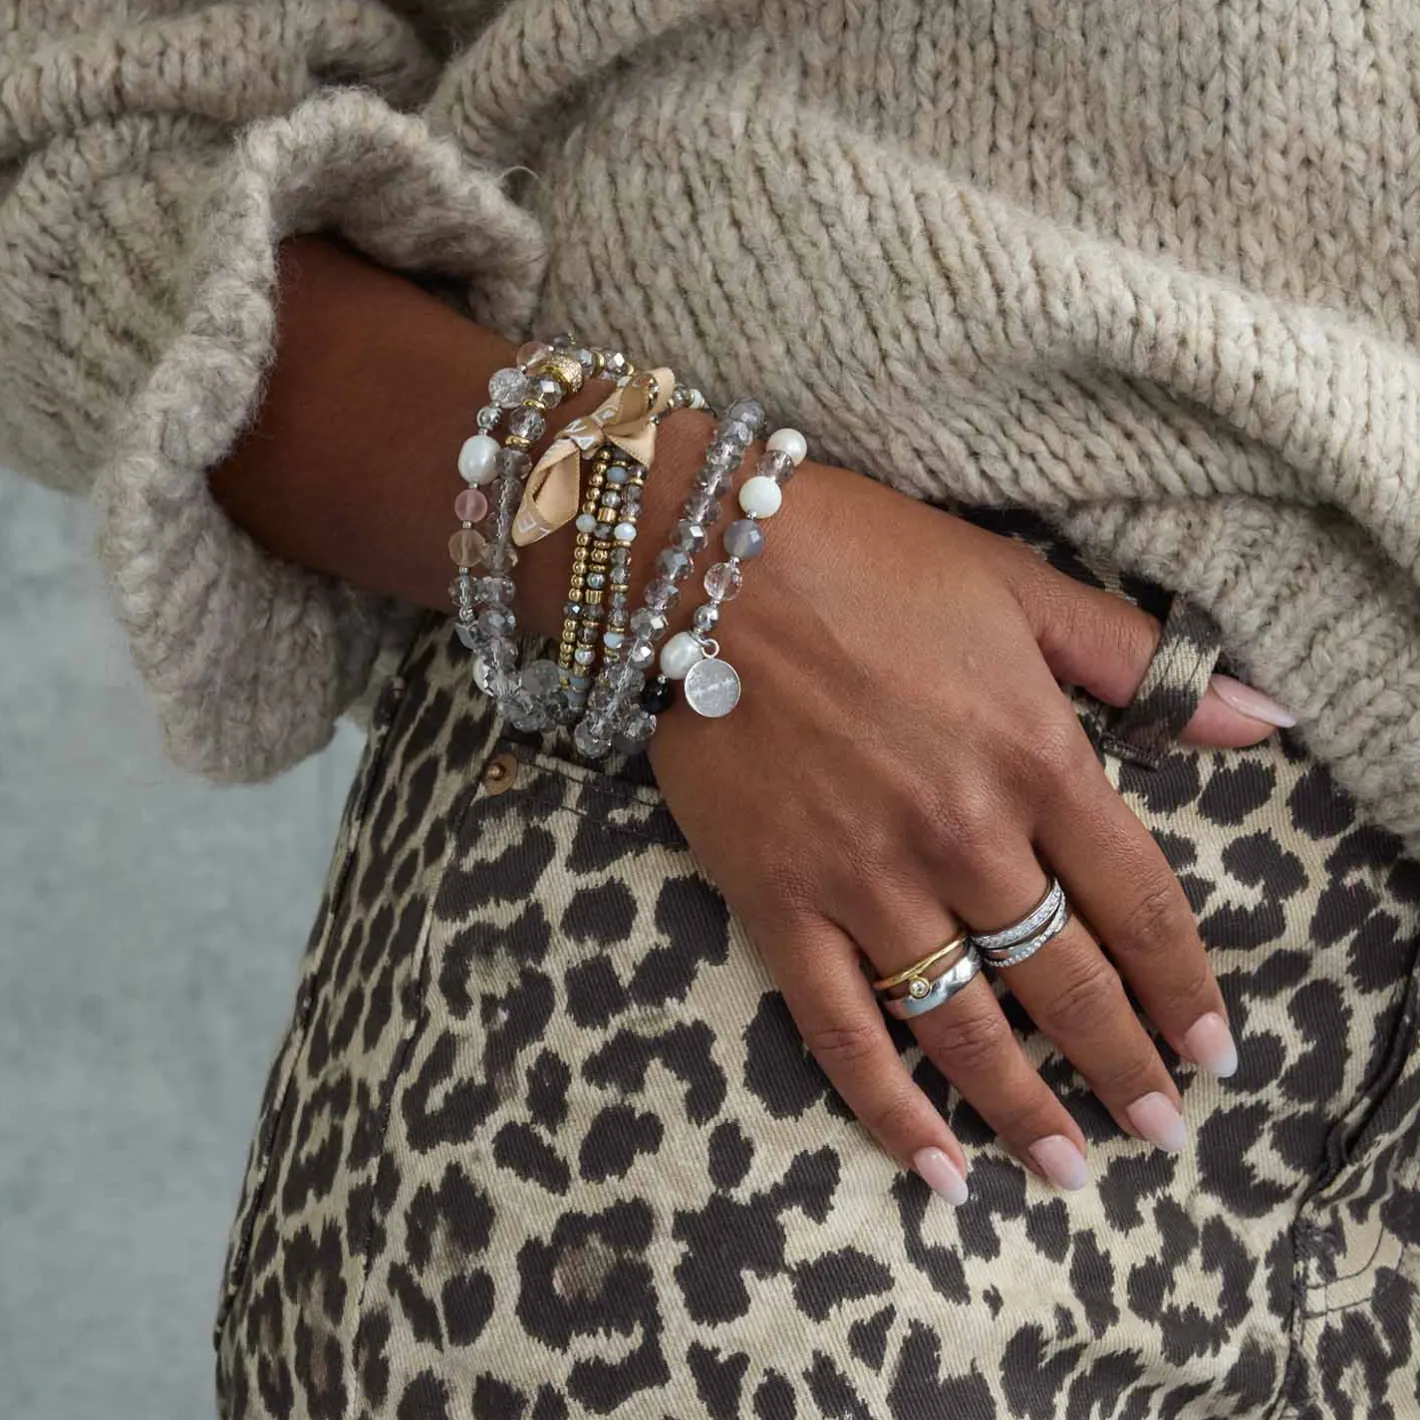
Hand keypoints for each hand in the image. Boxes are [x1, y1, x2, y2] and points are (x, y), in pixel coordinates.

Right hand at [647, 452, 1277, 1200]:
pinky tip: (932, 1168)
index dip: (1184, 987)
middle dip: (1123, 1067)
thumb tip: (1261, 717)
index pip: (1138, 904)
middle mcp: (963, 836)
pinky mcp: (778, 900)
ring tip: (1068, 1168)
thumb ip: (1137, 659)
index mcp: (1034, 756)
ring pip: (963, 1021)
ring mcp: (866, 878)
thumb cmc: (865, 560)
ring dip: (1023, 1107)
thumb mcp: (1018, 586)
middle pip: (1066, 981)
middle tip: (1157, 1131)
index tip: (1212, 1050)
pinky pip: (839, 1028)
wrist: (704, 559)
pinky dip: (887, 1106)